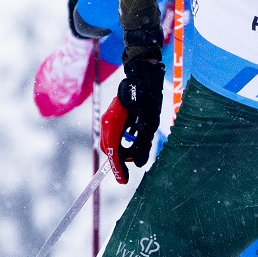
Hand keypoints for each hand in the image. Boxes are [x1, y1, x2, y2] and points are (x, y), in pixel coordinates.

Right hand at [100, 50, 163, 182]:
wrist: (142, 75)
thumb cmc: (148, 96)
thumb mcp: (150, 122)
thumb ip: (143, 143)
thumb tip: (139, 162)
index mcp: (114, 123)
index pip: (114, 151)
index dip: (118, 168)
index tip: (124, 181)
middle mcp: (108, 121)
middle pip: (110, 148)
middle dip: (121, 158)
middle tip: (135, 161)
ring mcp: (108, 118)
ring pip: (111, 142)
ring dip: (123, 149)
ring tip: (137, 145)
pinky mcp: (112, 117)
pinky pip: (114, 134)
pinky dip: (122, 140)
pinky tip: (134, 134)